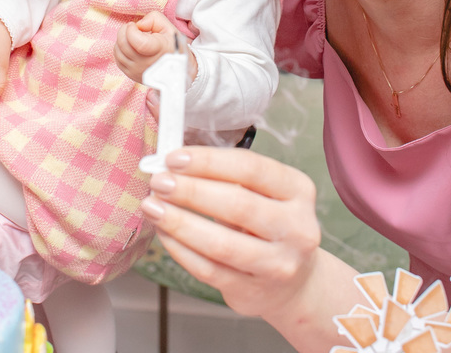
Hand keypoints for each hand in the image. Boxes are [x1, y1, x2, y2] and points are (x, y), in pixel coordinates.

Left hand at [114, 10, 187, 83]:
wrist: (178, 69)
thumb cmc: (173, 46)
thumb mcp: (169, 27)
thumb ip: (154, 18)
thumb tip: (138, 24)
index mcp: (158, 50)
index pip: (137, 41)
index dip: (131, 30)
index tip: (135, 25)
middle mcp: (146, 63)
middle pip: (123, 44)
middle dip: (124, 31)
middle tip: (132, 28)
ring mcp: (138, 71)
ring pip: (118, 51)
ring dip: (121, 40)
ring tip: (132, 38)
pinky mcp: (132, 75)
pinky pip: (118, 60)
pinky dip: (120, 50)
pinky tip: (130, 47)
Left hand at [141, 147, 332, 322]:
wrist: (293, 282)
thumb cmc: (267, 225)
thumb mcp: (262, 194)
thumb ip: (225, 175)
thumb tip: (173, 161)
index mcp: (299, 190)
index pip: (251, 168)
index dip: (208, 161)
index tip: (173, 158)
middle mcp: (297, 228)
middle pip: (237, 204)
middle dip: (190, 190)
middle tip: (158, 181)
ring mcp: (278, 264)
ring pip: (221, 243)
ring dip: (179, 222)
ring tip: (152, 207)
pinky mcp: (253, 291)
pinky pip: (209, 270)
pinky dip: (180, 249)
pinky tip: (164, 233)